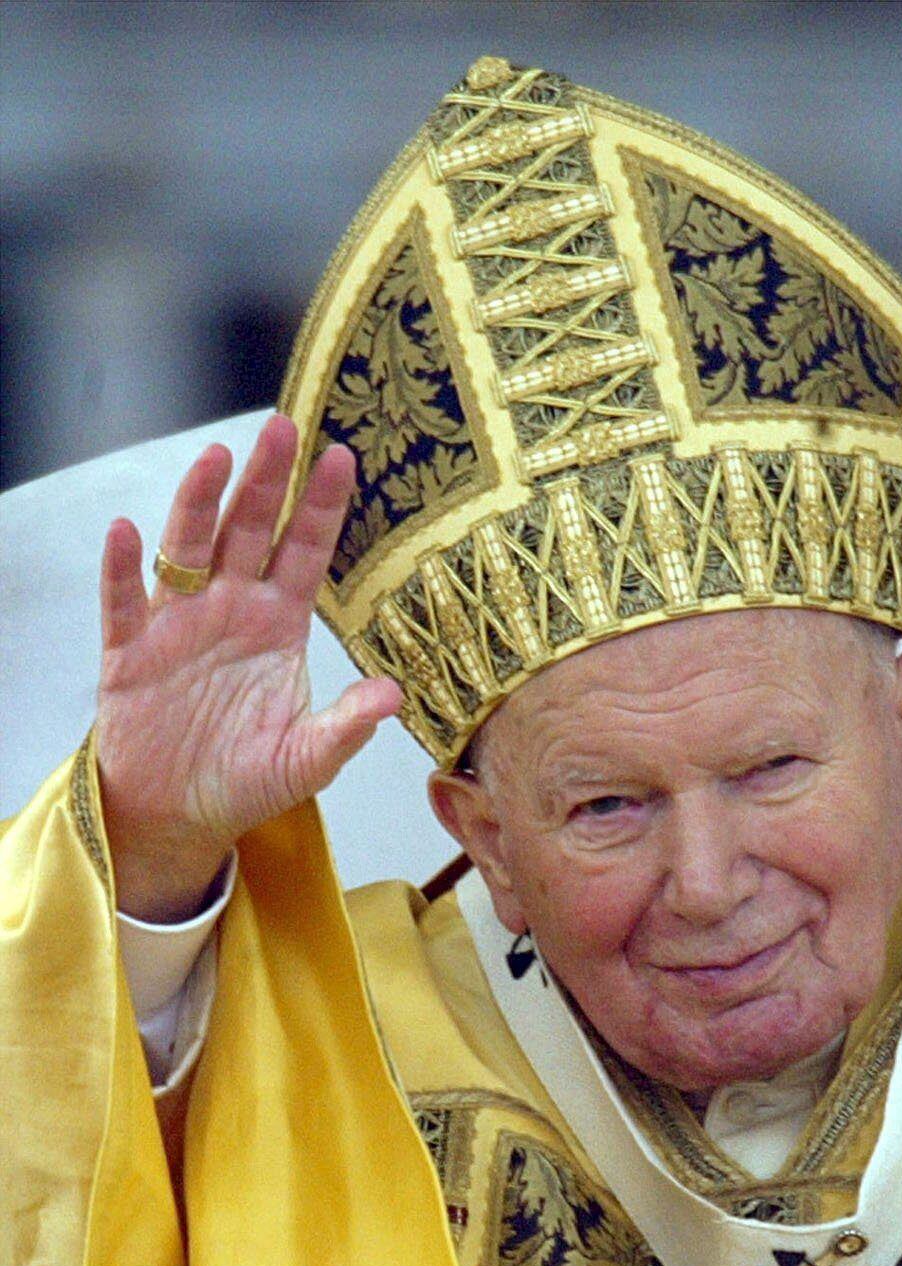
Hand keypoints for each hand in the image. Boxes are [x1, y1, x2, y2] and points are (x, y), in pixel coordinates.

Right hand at [95, 413, 401, 919]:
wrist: (180, 815)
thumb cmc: (246, 781)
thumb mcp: (307, 760)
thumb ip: (346, 726)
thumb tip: (392, 695)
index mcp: (279, 625)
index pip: (306, 552)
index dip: (322, 507)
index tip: (341, 458)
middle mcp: (231, 609)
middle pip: (250, 531)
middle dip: (266, 480)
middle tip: (282, 427)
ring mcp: (179, 623)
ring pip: (189, 548)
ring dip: (200, 503)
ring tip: (217, 459)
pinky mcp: (131, 651)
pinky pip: (125, 601)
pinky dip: (122, 569)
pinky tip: (127, 533)